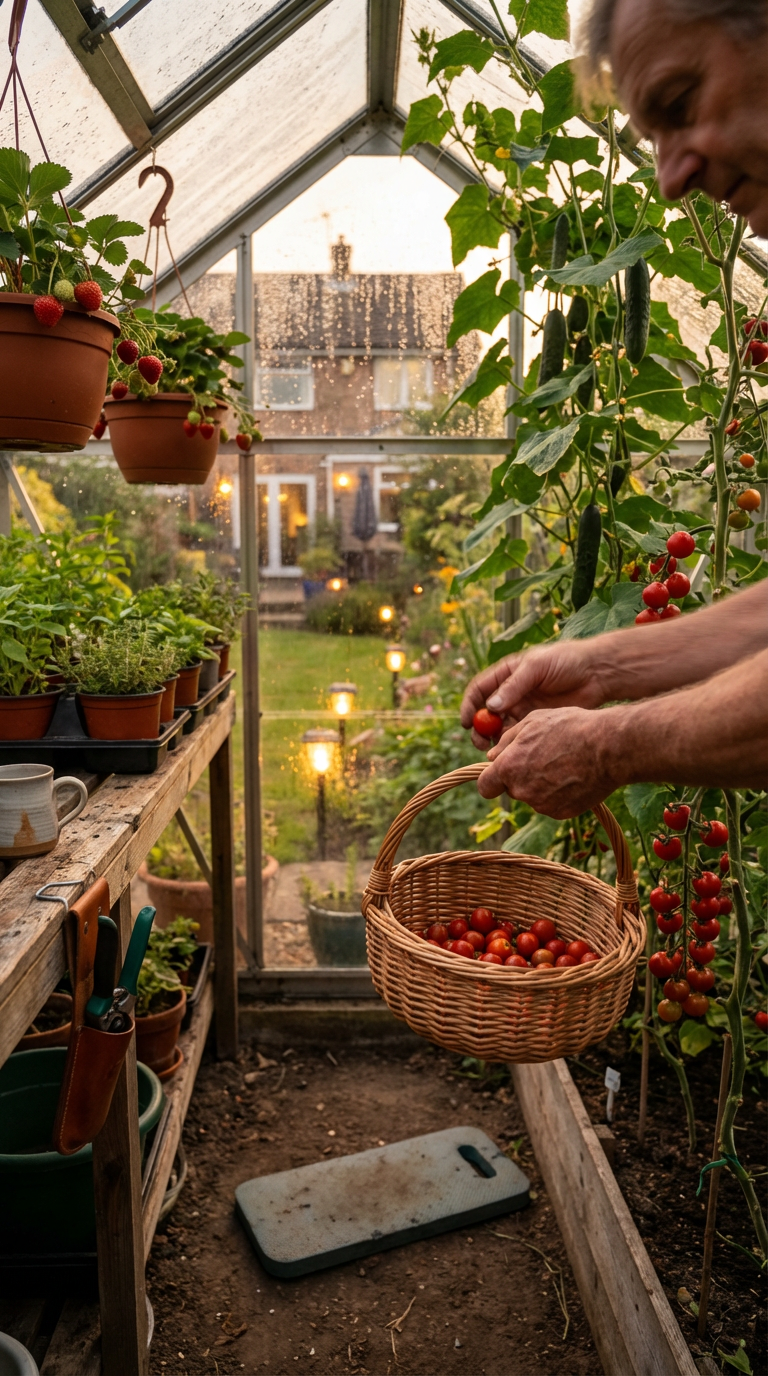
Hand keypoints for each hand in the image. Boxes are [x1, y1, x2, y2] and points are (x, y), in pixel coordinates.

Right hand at [460, 640, 608, 748]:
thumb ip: (514, 686)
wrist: (596, 673)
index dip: (469, 706)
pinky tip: (515, 750)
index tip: (466, 723)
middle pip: (485, 713)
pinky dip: (512, 744)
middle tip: (481, 743)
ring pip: (500, 727)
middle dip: (480, 729)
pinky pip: (518, 735)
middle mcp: (511, 692)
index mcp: (506, 674)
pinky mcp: (536, 722)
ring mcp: (523, 708)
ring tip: (497, 750)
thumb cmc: (566, 661)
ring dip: (494, 739)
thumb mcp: (537, 667)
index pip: (479, 690)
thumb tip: (490, 706)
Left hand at [476, 706, 619, 817]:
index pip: (485, 786)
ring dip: (541, 785)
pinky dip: (558, 794)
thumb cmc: (570, 727)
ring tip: (564, 763)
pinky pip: (552, 804)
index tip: (500, 774)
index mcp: (508, 767)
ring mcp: (541, 804)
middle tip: (543, 759)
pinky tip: (574, 776)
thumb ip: (507, 740)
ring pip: (533, 797)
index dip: (491, 780)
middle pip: (512, 790)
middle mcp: (521, 790)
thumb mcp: (533, 721)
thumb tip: (491, 755)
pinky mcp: (561, 813)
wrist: (608, 748)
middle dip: (520, 778)